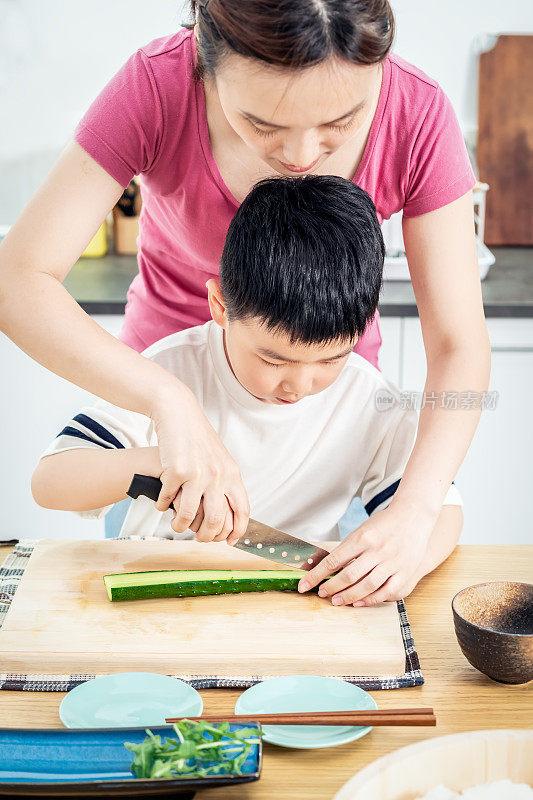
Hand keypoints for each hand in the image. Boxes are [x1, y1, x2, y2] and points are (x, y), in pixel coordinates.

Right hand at [150, 382, 249, 543]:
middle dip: (205, 536)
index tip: (229, 541)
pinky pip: (167, 500)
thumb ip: (224, 483)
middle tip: (197, 537)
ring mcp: (197, 473)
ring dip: (179, 526)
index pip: (242, 510)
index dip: (237, 531)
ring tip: (176, 524)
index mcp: (232, 474)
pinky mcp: (176, 470)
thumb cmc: (197, 438)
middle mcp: (218, 475)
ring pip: (188, 516)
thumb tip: (226, 513)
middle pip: (215, 520)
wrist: (179, 413)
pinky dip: (162, 506)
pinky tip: (161, 503)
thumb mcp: (219, 460)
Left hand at [297, 502, 436, 605]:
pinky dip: (370, 600)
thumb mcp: (362, 531)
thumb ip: (347, 550)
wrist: (414, 518)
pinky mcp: (405, 573)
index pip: (334, 560)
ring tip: (337, 601)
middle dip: (331, 587)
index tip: (305, 585)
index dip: (317, 575)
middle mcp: (378, 550)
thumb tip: (327, 568)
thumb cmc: (384, 524)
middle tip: (321, 593)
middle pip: (349, 576)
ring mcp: (393, 563)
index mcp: (364, 537)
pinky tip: (358, 602)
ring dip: (348, 597)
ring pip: (366, 587)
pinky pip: (385, 593)